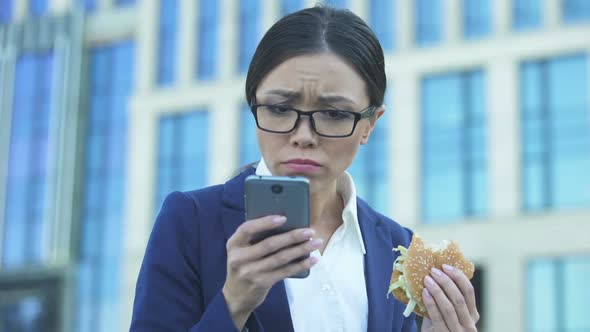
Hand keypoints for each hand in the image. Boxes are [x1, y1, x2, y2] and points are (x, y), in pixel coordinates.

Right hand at [222, 215, 321, 329]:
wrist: (236, 296)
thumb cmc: (243, 265)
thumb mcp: (241, 250)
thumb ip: (255, 238)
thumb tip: (286, 224)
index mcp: (234, 244)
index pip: (247, 229)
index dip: (265, 222)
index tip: (284, 218)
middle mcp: (239, 258)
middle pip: (269, 244)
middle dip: (292, 236)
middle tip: (310, 231)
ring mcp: (251, 272)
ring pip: (280, 258)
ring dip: (301, 250)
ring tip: (316, 243)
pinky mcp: (262, 283)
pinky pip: (285, 271)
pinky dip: (300, 265)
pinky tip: (312, 259)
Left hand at [420, 264, 479, 331]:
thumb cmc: (440, 327)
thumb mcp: (449, 313)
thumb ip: (446, 298)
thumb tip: (434, 274)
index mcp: (472, 314)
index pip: (469, 291)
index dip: (458, 276)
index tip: (445, 266)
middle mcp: (469, 324)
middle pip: (459, 298)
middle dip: (446, 282)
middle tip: (433, 271)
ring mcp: (458, 331)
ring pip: (449, 307)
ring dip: (437, 291)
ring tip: (427, 280)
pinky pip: (438, 318)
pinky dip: (431, 304)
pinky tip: (425, 293)